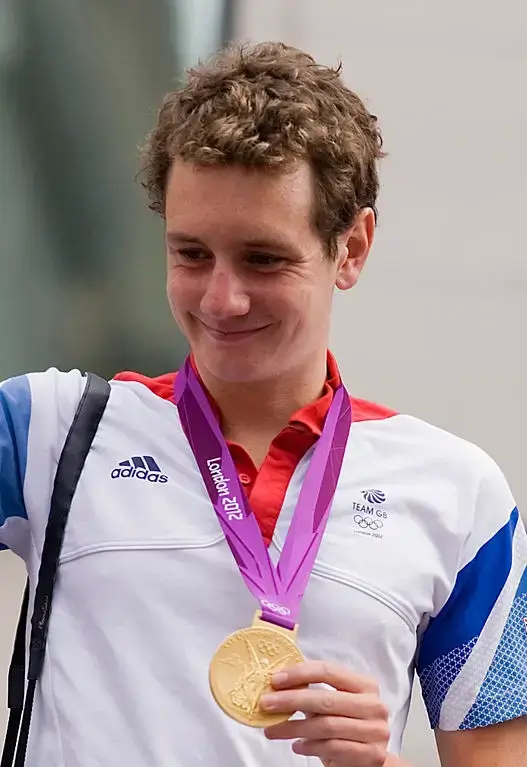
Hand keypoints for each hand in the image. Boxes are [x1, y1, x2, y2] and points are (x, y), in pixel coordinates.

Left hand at [260, 660, 389, 765]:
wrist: (370, 761)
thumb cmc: (346, 726)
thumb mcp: (334, 705)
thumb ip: (313, 692)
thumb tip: (276, 685)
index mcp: (365, 685)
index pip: (329, 671)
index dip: (300, 673)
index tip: (275, 680)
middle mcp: (374, 705)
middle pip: (326, 699)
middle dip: (291, 700)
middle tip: (266, 704)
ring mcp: (375, 731)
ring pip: (326, 725)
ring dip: (294, 727)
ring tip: (273, 730)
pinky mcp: (372, 755)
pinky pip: (333, 747)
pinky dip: (310, 746)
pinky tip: (296, 745)